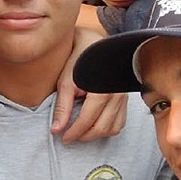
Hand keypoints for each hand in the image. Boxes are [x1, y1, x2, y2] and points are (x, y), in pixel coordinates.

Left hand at [52, 27, 126, 142]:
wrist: (96, 42)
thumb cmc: (79, 58)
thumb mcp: (65, 81)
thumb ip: (61, 107)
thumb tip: (55, 129)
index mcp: (102, 90)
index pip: (88, 121)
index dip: (74, 132)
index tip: (62, 137)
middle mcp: (117, 95)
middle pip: (102, 128)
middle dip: (84, 136)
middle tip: (69, 137)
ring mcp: (124, 96)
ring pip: (113, 127)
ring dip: (96, 134)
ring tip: (79, 132)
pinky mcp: (125, 97)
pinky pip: (120, 120)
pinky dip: (107, 127)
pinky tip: (93, 125)